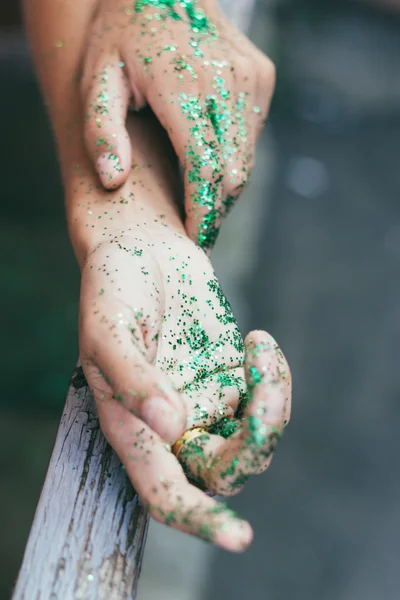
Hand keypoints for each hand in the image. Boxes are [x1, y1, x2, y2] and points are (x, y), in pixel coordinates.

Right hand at [71, 111, 290, 551]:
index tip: (238, 536)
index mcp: (133, 427)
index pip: (166, 491)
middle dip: (256, 444)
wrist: (141, 250)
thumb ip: (133, 379)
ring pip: (252, 440)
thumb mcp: (109, 330)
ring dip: (273, 404)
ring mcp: (204, 401)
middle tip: (266, 388)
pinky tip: (259, 340)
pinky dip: (275, 377)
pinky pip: (265, 399)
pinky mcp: (230, 375)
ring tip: (262, 350)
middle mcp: (172, 425)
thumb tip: (169, 426)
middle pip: (223, 471)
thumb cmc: (112, 289)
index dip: (199, 520)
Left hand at [80, 0, 275, 249]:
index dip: (201, 212)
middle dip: (215, 209)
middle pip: (231, 172)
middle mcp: (228, 83)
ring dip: (225, 189)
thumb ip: (101, 129)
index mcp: (184, 87)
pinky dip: (234, 160)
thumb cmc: (123, 33)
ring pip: (246, 159)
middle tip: (196, 231)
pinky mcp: (262, 78)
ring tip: (201, 204)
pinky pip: (252, 138)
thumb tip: (112, 179)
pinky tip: (210, 166)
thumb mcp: (97, 76)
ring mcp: (251, 79)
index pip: (204, 169)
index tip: (193, 239)